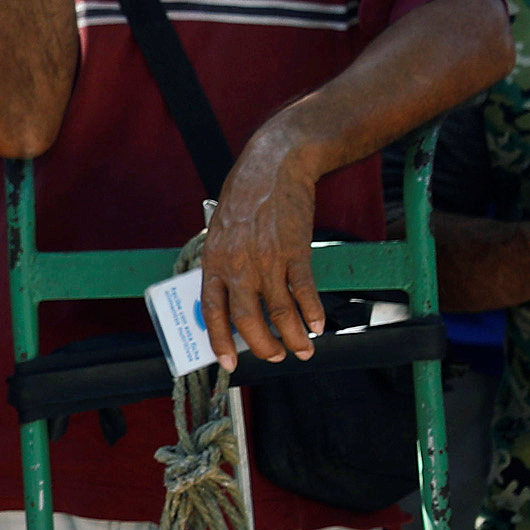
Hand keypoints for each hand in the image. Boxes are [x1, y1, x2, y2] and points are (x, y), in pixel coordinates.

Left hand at [202, 126, 324, 365]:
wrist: (274, 166)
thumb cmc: (245, 198)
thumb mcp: (221, 231)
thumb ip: (224, 265)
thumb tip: (231, 301)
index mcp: (215, 262)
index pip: (212, 312)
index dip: (219, 341)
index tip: (229, 363)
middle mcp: (239, 265)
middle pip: (248, 319)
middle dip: (263, 345)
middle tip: (274, 356)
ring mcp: (268, 260)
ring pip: (280, 312)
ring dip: (293, 337)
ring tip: (303, 350)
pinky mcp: (295, 251)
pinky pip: (304, 291)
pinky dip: (312, 312)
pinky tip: (317, 325)